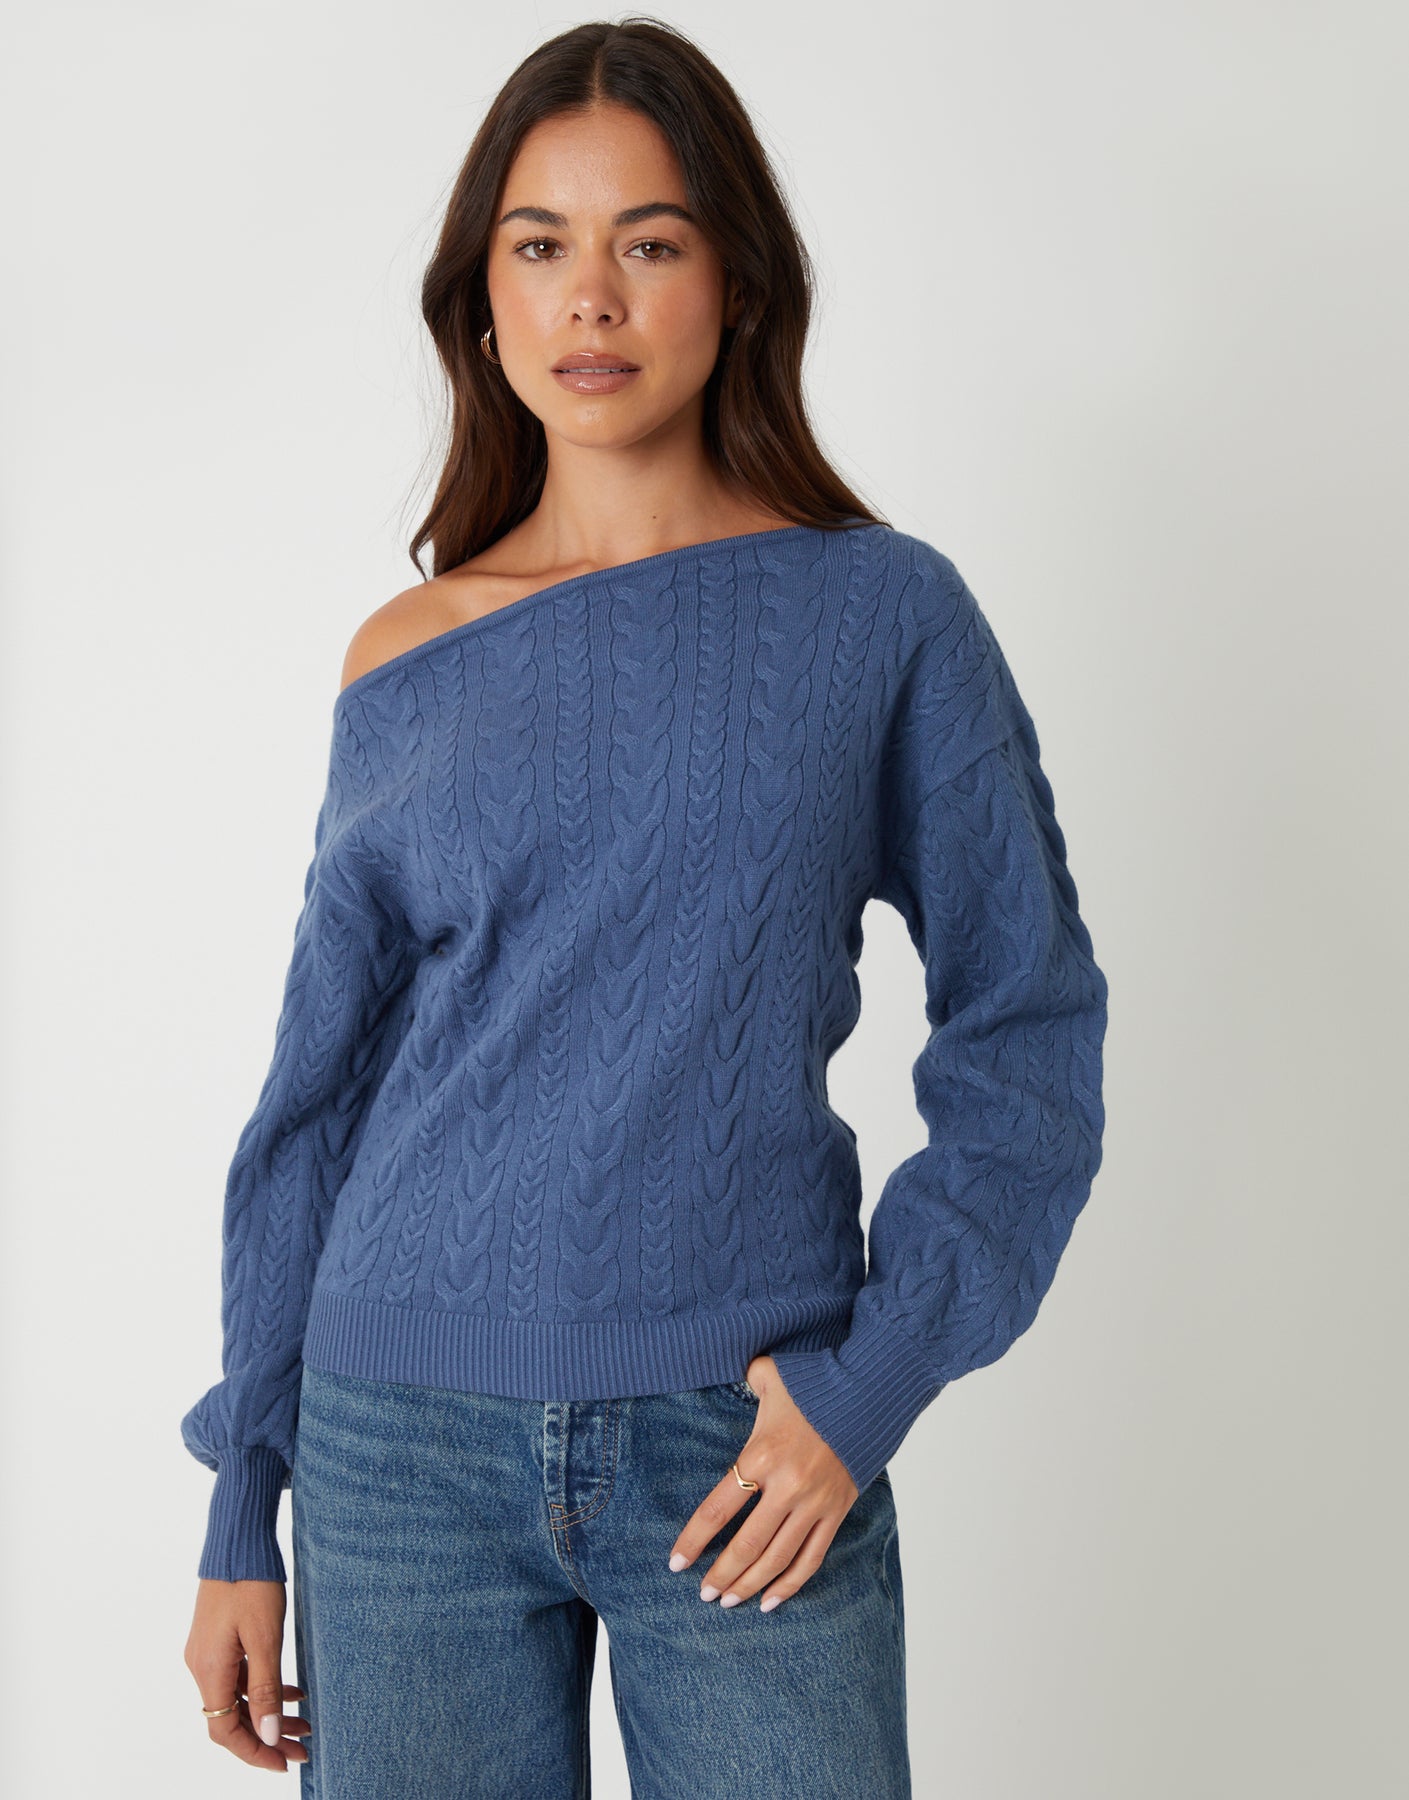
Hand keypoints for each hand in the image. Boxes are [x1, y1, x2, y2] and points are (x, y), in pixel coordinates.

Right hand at [185, 1578, 311, 1771]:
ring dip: (269, 1713)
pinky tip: (293, 1691)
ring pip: (239, 1697)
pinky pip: (240, 1676)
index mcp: (210, 1670)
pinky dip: (264, 1687)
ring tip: (305, 1722)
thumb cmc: (251, 1582)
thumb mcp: (265, 1637)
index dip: (253, 1752)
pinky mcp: (218, 1639)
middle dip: (267, 1737)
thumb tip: (266, 1735)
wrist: (237, 1540)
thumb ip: (265, 1688)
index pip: (225, 1730)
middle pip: (232, 1717)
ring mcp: (208, 1653)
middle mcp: (202, 1666)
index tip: (284, 1763)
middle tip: (302, 1749)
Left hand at [668, 1355, 859, 1612]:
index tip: (676, 1563)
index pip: (718, 1510)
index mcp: (762, 1455)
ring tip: (728, 1602)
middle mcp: (787, 1486)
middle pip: (746, 1545)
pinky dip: (790, 1584)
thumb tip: (730, 1372)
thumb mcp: (770, 1374)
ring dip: (750, 1586)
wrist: (869, 1393)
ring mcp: (815, 1503)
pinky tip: (771, 1601)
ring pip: (777, 1559)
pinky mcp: (837, 1512)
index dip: (693, 1541)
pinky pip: (811, 1558)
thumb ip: (744, 1378)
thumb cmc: (813, 1383)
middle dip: (720, 1575)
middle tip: (702, 1594)